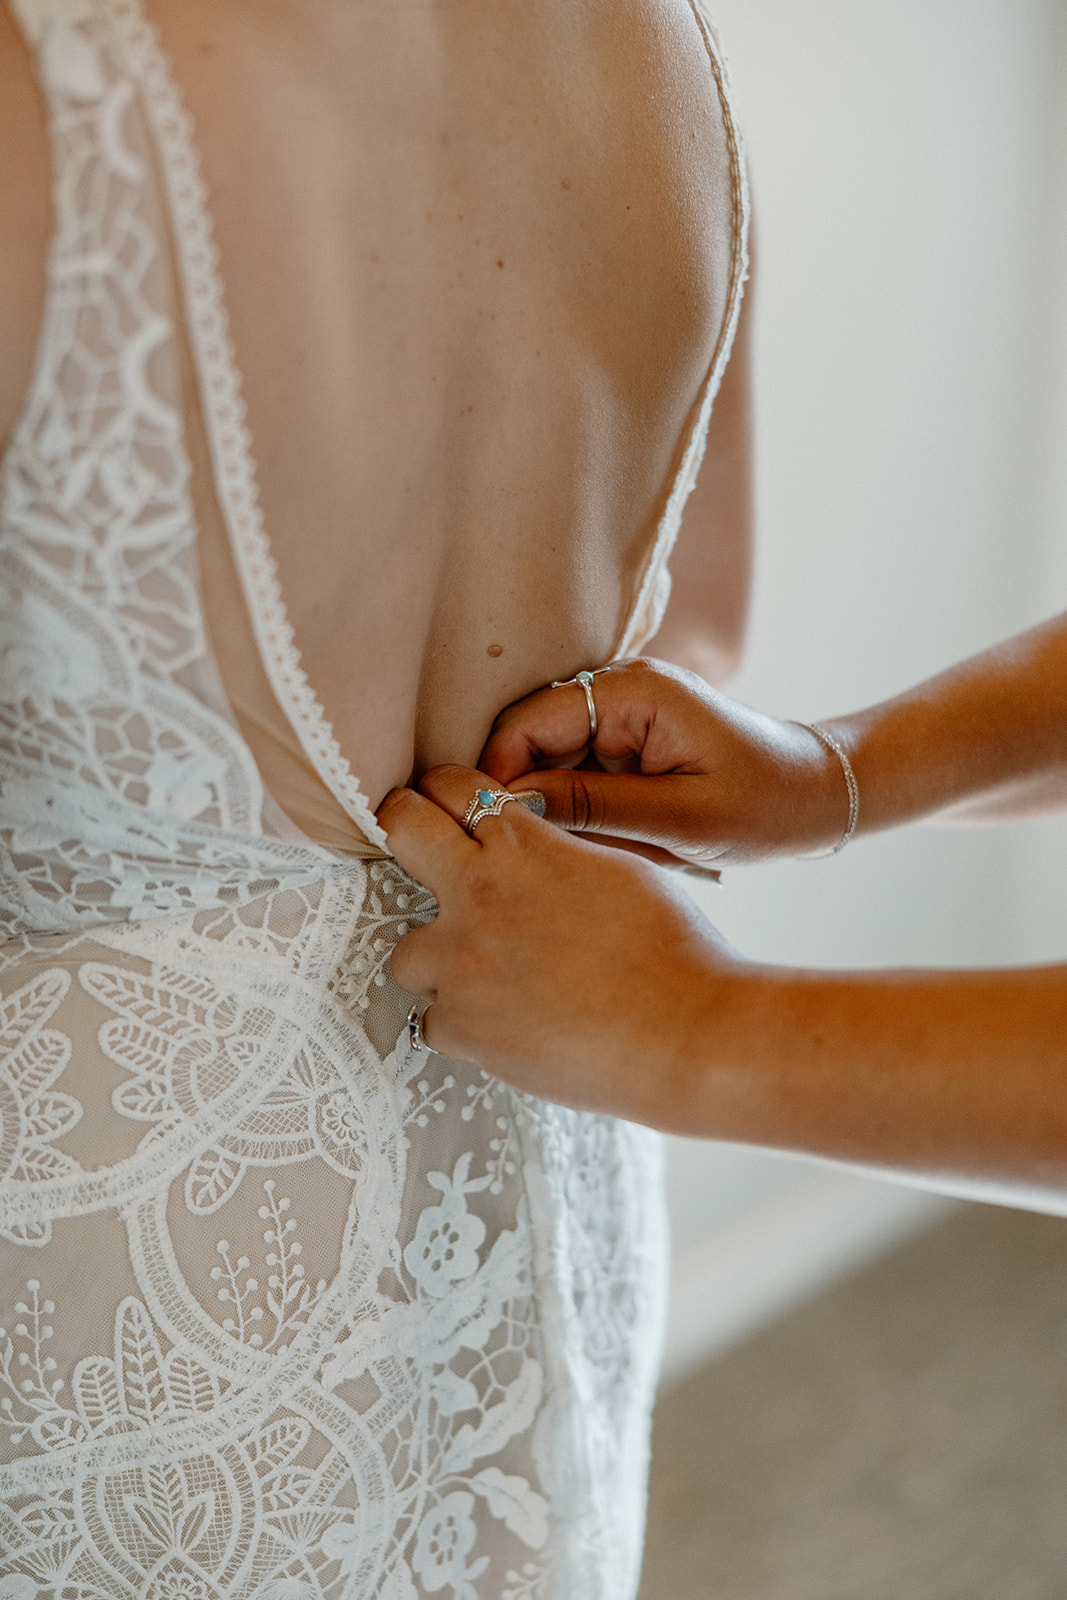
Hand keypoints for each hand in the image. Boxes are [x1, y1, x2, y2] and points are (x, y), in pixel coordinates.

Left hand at [376, 764, 745, 1124]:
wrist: (686, 1032)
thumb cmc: (672, 951)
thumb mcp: (618, 871)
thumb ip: (557, 855)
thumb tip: (533, 851)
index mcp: (522, 847)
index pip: (452, 786)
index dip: (445, 791)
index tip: (443, 803)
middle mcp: (478, 895)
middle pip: (403, 829)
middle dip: (406, 827)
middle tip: (416, 845)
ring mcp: (461, 964)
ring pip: (407, 953)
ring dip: (439, 962)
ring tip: (484, 979)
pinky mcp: (461, 1027)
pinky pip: (434, 1022)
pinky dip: (464, 1026)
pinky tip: (506, 1029)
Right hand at [479, 657, 849, 867]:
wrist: (817, 795)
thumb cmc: (764, 806)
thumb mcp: (681, 818)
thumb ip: (594, 806)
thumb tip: (512, 804)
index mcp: (633, 693)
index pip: (526, 724)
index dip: (499, 777)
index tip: (496, 835)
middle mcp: (618, 688)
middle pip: (529, 739)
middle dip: (528, 796)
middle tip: (546, 854)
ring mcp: (620, 710)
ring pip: (548, 759)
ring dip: (558, 806)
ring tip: (598, 847)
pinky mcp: (625, 736)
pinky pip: (575, 769)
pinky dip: (580, 807)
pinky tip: (612, 838)